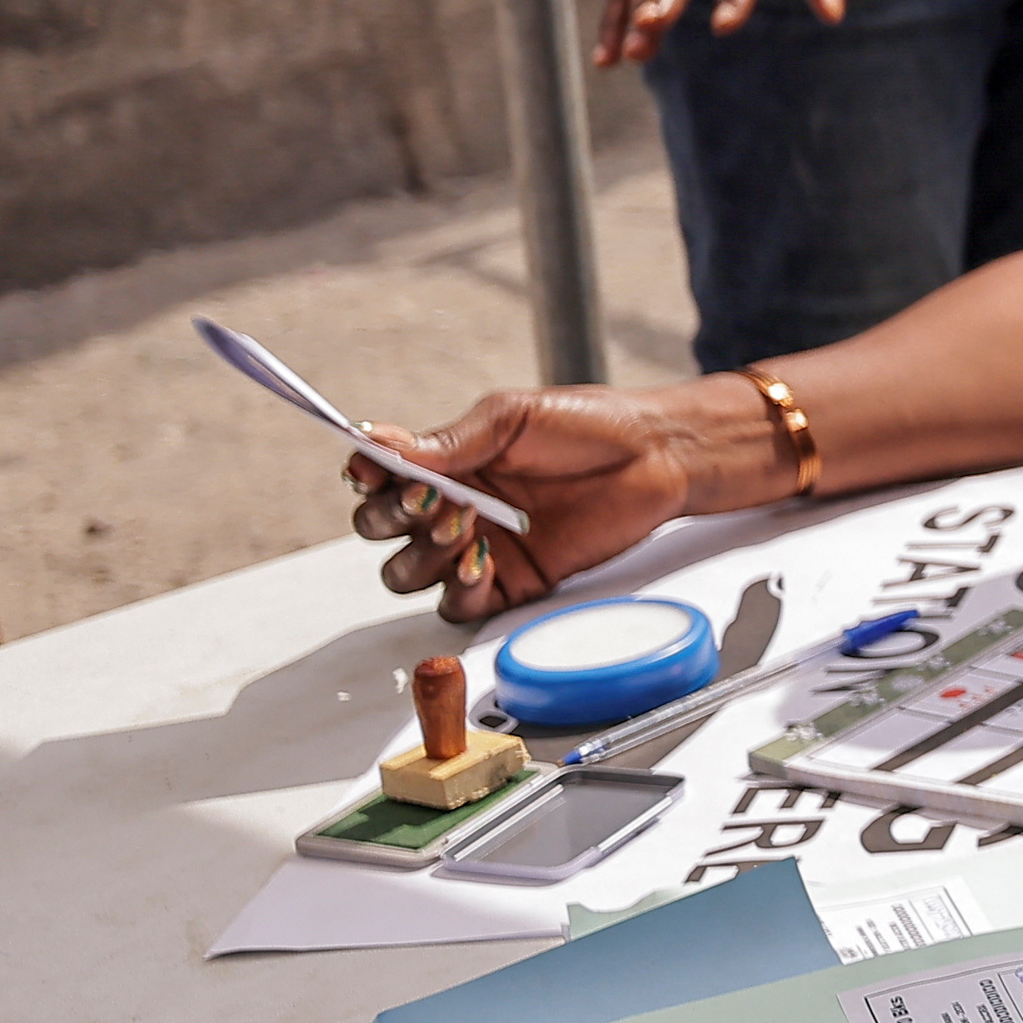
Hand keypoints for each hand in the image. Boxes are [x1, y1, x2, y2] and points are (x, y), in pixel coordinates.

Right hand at [344, 388, 715, 620]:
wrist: (656, 456)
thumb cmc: (589, 426)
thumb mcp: (512, 418)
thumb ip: (449, 440)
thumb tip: (379, 443)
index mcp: (444, 463)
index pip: (377, 480)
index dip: (366, 478)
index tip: (374, 472)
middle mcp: (450, 507)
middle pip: (380, 531)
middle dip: (392, 517)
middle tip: (433, 497)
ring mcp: (476, 547)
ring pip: (409, 573)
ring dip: (422, 553)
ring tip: (465, 523)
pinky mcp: (511, 582)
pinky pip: (459, 604)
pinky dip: (459, 588)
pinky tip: (484, 560)